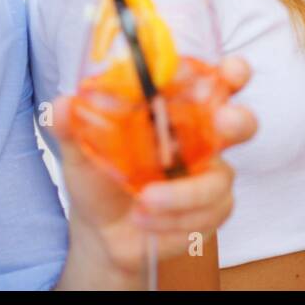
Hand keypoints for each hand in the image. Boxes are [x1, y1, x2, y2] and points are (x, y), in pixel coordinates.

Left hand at [54, 56, 255, 288]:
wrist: (102, 232)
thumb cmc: (100, 177)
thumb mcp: (81, 151)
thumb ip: (73, 127)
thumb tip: (62, 104)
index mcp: (178, 111)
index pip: (216, 83)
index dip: (232, 74)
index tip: (231, 72)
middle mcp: (203, 138)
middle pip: (241, 123)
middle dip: (238, 121)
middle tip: (224, 123)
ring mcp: (211, 175)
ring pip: (219, 181)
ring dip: (182, 195)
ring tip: (143, 202)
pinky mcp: (211, 211)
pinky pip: (208, 216)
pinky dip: (174, 221)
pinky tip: (147, 222)